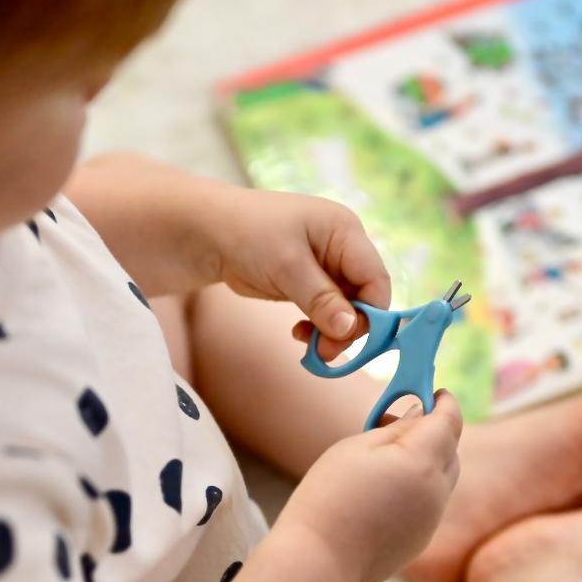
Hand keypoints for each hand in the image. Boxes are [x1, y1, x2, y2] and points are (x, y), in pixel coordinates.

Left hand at [67, 156, 388, 356]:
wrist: (205, 234)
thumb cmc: (247, 234)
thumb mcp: (286, 266)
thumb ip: (321, 298)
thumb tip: (350, 328)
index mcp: (345, 231)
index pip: (375, 278)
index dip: (372, 312)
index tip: (351, 339)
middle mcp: (341, 247)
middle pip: (364, 298)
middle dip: (348, 327)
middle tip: (325, 351)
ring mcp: (325, 267)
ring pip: (346, 310)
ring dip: (332, 333)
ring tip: (310, 346)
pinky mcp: (308, 284)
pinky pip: (326, 314)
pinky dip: (318, 329)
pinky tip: (299, 335)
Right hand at [278, 392, 463, 581]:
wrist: (319, 558)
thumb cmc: (330, 494)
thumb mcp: (357, 447)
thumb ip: (396, 429)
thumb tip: (420, 415)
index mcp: (423, 463)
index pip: (449, 421)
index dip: (445, 402)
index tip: (435, 391)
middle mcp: (437, 493)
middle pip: (450, 451)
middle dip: (434, 432)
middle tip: (397, 422)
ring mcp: (431, 521)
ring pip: (442, 480)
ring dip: (425, 463)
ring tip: (383, 460)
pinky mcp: (420, 541)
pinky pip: (428, 506)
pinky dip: (416, 490)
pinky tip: (380, 494)